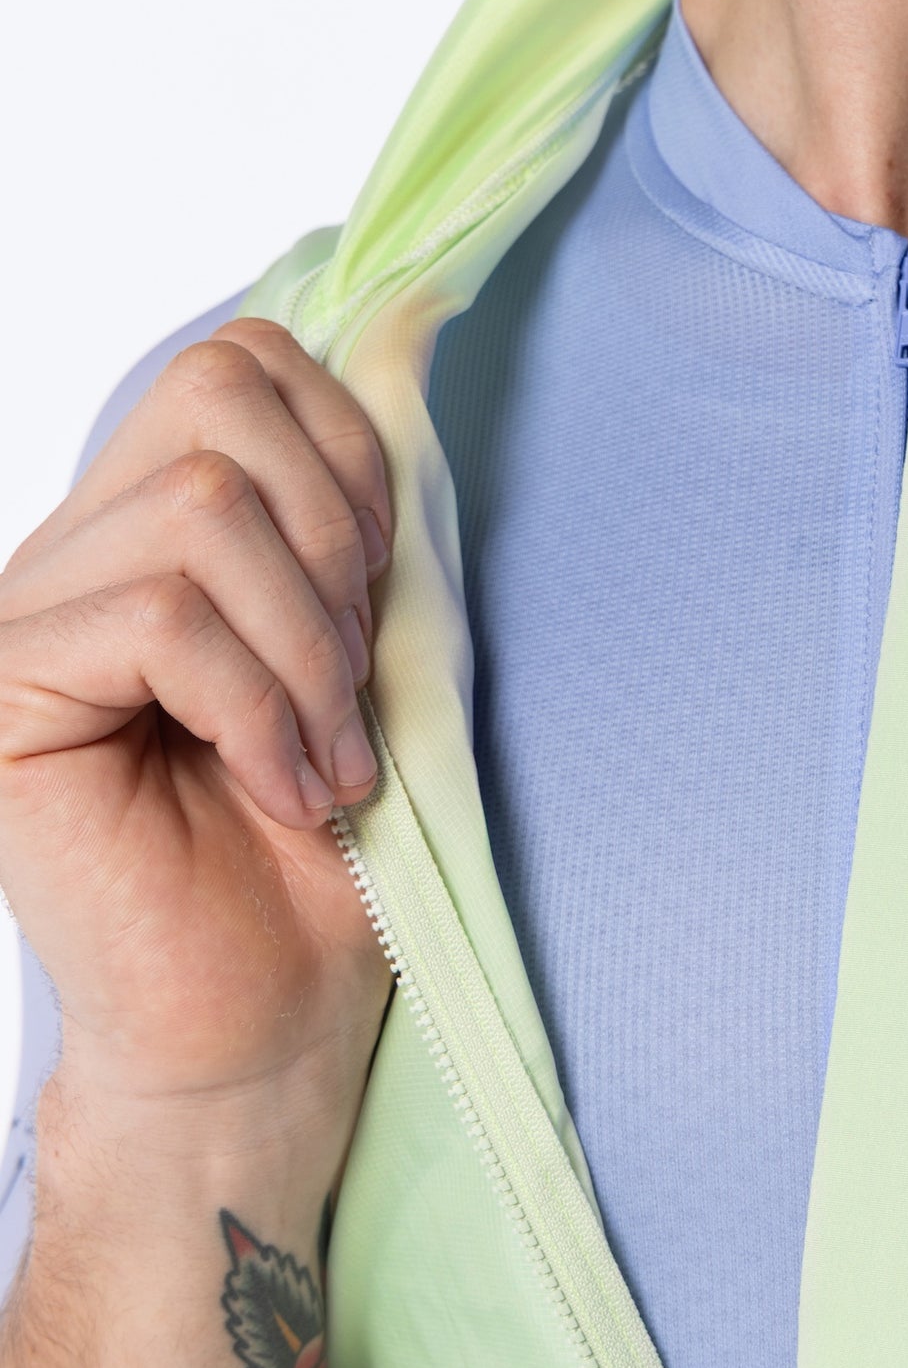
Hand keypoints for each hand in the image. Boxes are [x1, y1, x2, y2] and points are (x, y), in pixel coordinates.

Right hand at [0, 322, 393, 1113]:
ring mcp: (22, 620)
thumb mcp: (362, 656)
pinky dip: (260, 708)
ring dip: (306, 648)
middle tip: (348, 689)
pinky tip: (281, 792)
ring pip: (198, 505)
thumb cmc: (315, 866)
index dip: (350, 461)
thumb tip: (407, 339)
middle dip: (331, 538)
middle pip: (216, 394)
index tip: (380, 604)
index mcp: (147, 529)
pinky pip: (161, 617)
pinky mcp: (3, 694)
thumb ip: (350, 520)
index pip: (242, 362)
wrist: (264, 1028)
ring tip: (321, 763)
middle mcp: (69, 555)